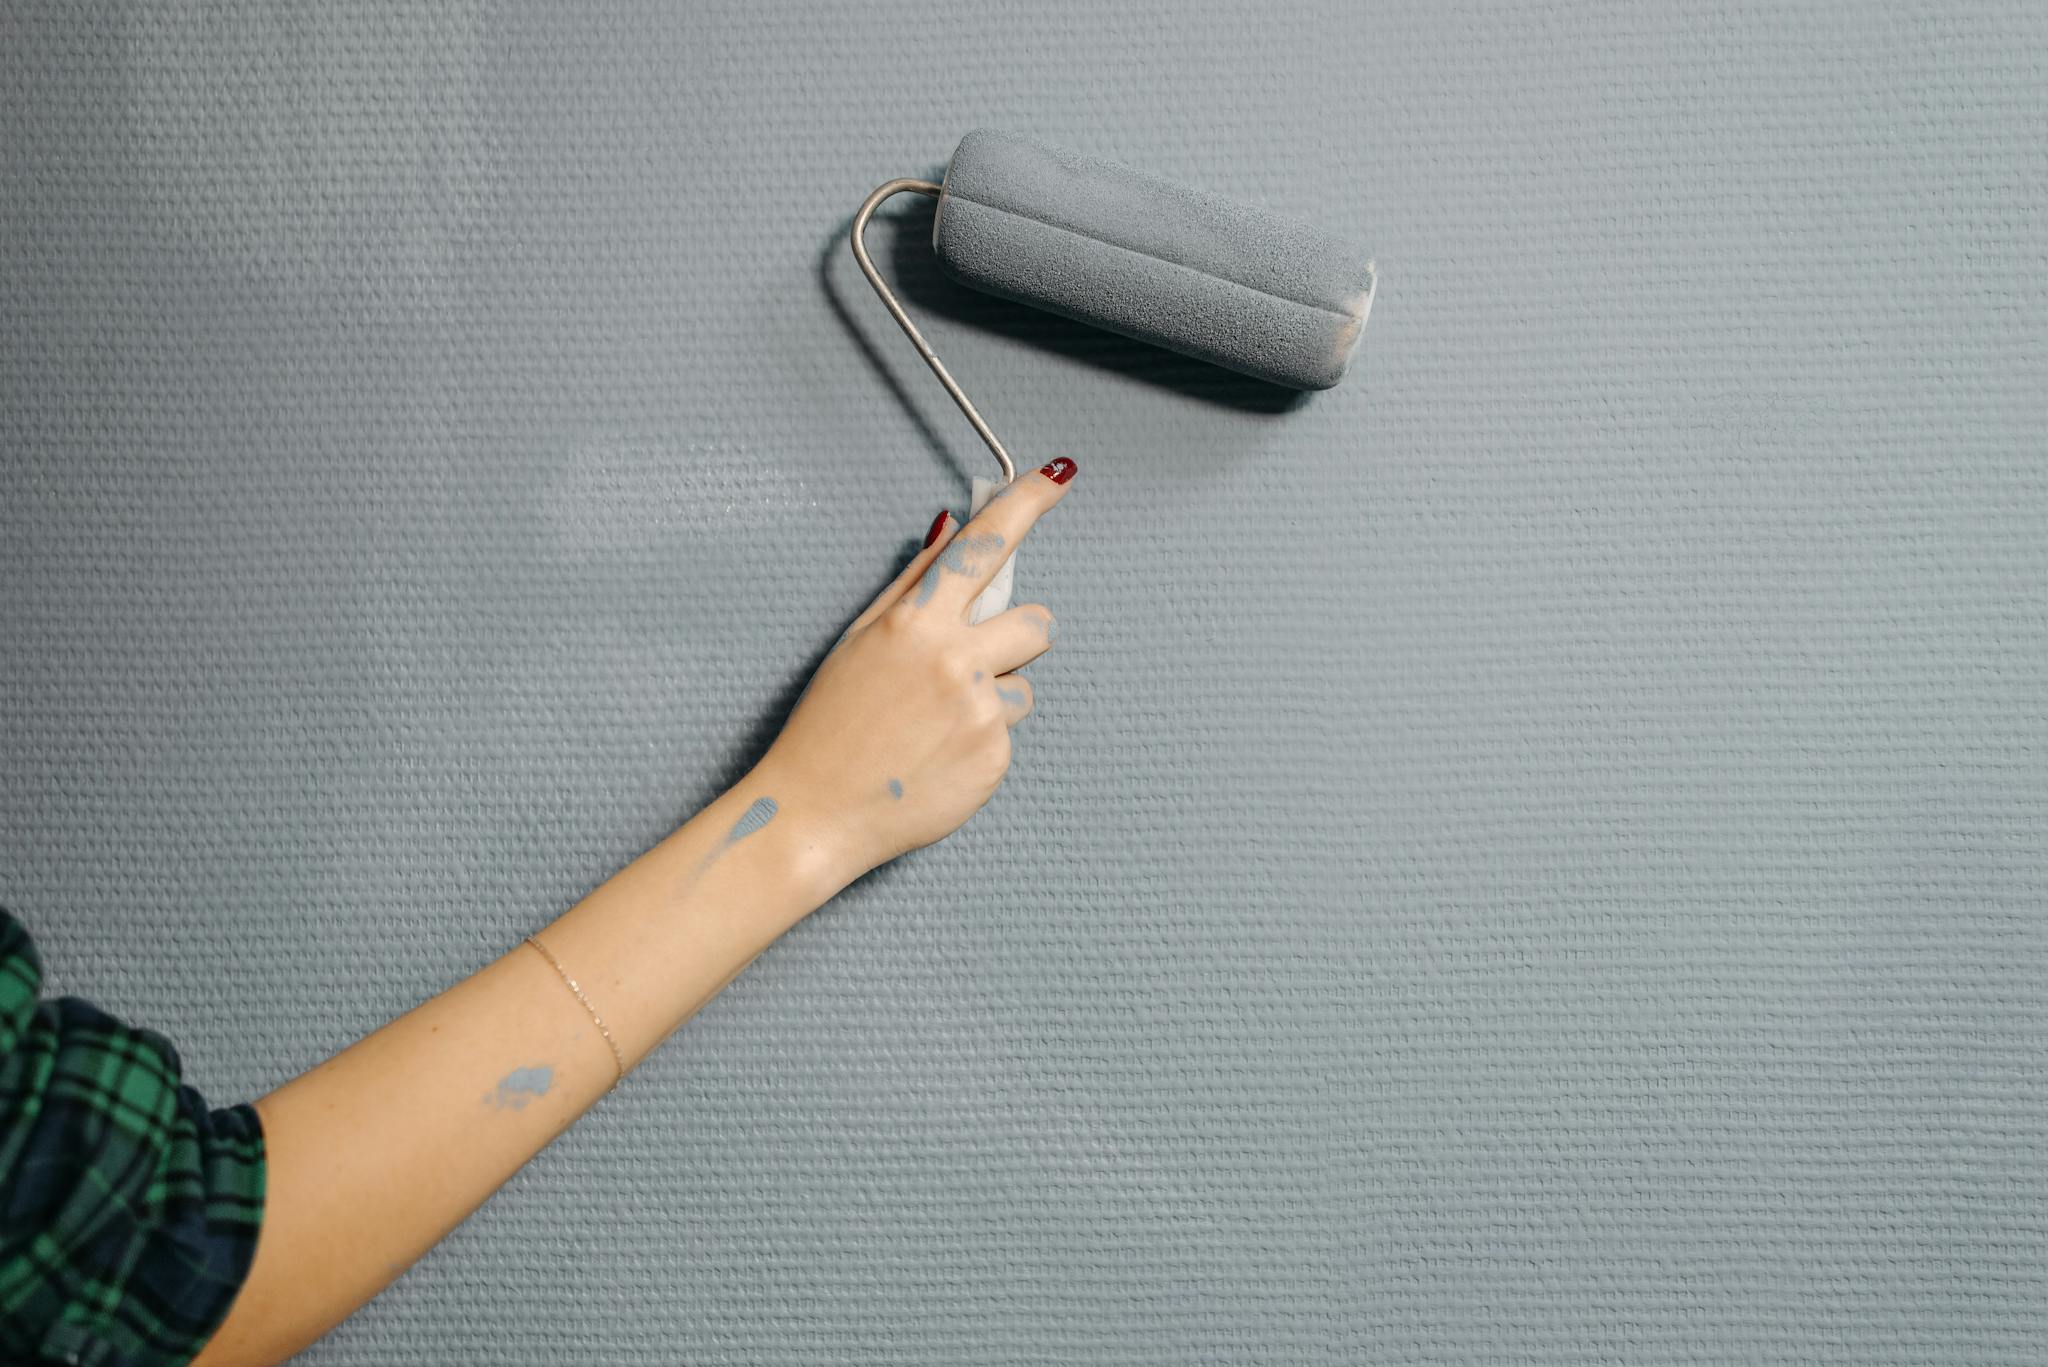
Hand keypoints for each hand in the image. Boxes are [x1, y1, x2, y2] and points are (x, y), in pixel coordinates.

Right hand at [754, 458, 1076, 882]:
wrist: (816, 813)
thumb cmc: (828, 726)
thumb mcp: (858, 642)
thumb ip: (912, 584)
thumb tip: (951, 529)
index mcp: (915, 622)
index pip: (985, 547)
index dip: (1028, 505)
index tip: (1059, 475)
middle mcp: (954, 660)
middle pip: (1038, 622)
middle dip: (1018, 636)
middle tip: (970, 663)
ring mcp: (979, 711)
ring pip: (1023, 684)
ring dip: (994, 696)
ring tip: (937, 724)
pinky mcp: (994, 758)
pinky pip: (1008, 732)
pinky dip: (981, 741)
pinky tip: (937, 756)